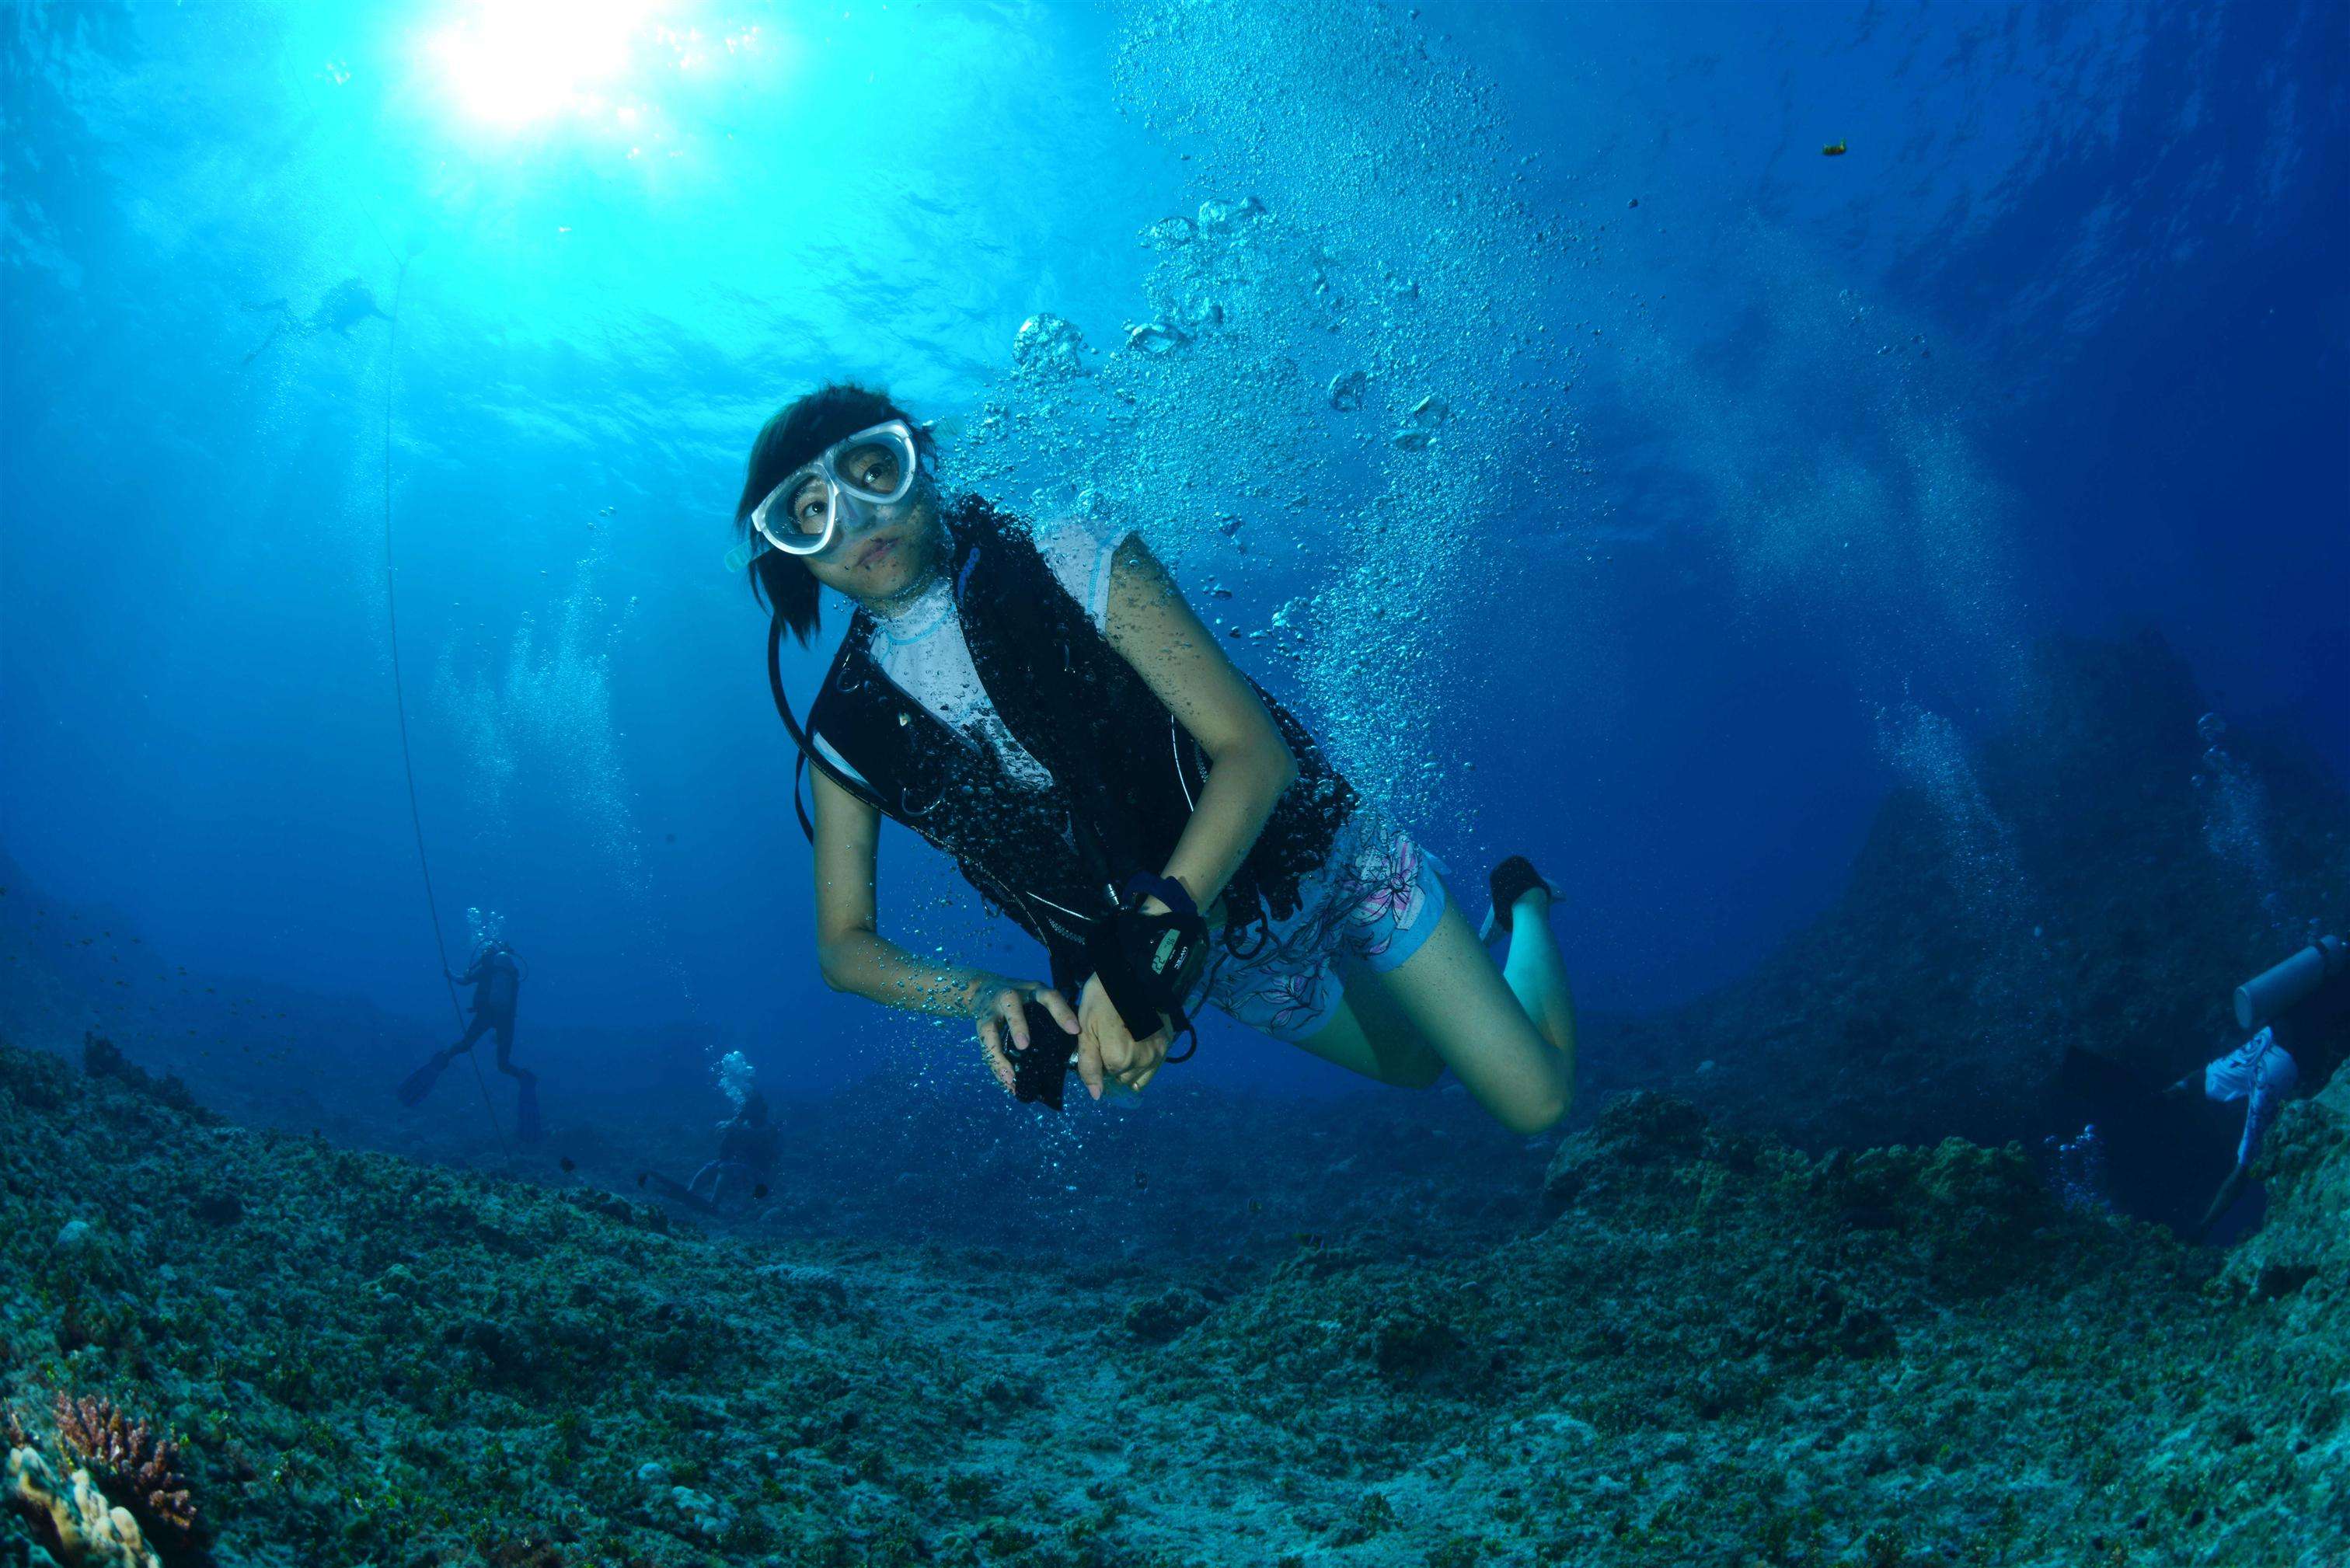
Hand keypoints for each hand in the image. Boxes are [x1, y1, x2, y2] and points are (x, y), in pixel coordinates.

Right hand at [970, 977, 1078, 1094]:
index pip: (1049, 997)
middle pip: (1012, 1008)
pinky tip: (1006, 1081)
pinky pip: (985, 1046)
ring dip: (999, 1054)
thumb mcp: (1036, 997)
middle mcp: (1010, 997)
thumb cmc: (1020, 998)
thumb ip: (1050, 1015)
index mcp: (1032, 991)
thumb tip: (1072, 1048)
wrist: (980, 987)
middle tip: (1024, 1045)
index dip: (1062, 1013)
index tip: (1074, 1030)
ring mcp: (992, 1011)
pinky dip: (995, 1065)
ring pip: (990, 1030)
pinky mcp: (980, 1025)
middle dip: (1017, 1026)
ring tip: (1011, 1077)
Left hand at [1076, 973, 1172, 1099]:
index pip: (1104, 1075)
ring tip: (1124, 1042)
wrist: (1132, 974)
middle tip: (1110, 1039)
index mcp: (1117, 1059)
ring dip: (1129, 1066)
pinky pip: (1152, 1070)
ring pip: (1136, 1076)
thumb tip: (1096, 1096)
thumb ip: (1089, 1065)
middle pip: (1120, 1077)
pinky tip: (1137, 1048)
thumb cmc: (1103, 999)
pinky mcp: (1166, 1047)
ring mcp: (1156, 1055)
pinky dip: (1143, 1065)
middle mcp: (1140, 1062)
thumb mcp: (1086, 1030)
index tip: (1098, 1041)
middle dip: (1113, 1065)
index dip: (1098, 1059)